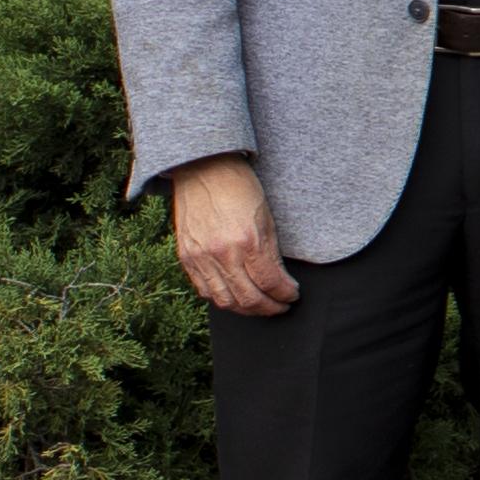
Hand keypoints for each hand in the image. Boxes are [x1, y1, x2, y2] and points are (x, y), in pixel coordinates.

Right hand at [167, 156, 294, 316]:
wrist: (203, 169)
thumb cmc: (239, 187)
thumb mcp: (266, 216)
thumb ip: (271, 251)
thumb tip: (279, 278)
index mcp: (247, 242)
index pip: (270, 283)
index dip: (285, 294)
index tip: (293, 294)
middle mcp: (222, 255)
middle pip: (248, 299)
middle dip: (269, 308)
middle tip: (281, 306)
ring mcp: (201, 258)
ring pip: (225, 301)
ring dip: (246, 310)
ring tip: (260, 306)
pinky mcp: (186, 258)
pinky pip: (204, 291)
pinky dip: (222, 299)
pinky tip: (235, 296)